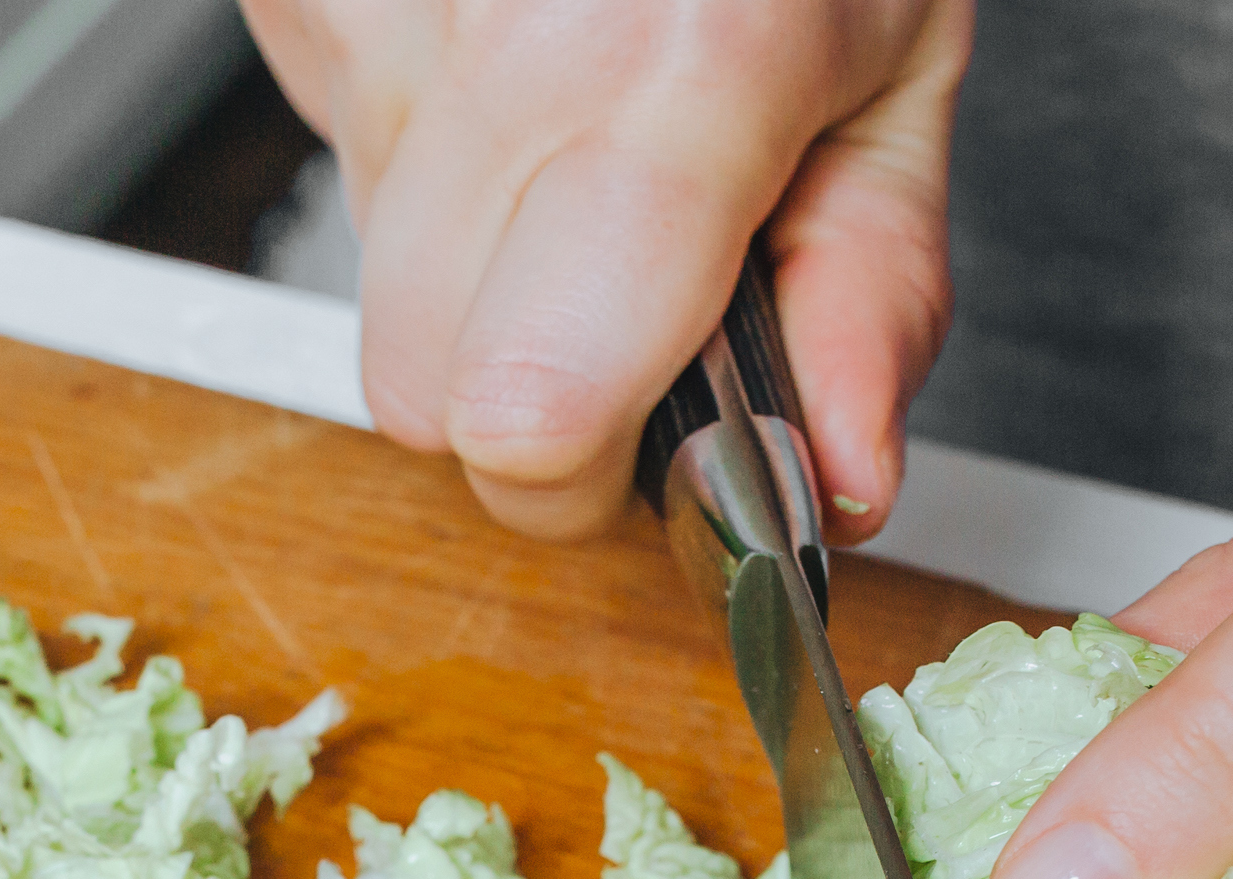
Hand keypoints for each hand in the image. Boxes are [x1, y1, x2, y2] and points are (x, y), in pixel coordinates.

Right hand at [240, 0, 971, 543]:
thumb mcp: (898, 68)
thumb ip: (871, 292)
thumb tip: (840, 478)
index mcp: (676, 79)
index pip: (525, 421)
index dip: (580, 474)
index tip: (636, 441)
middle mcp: (507, 40)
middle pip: (416, 390)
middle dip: (515, 390)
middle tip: (614, 293)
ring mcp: (375, 5)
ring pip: (367, 283)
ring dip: (466, 259)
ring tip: (571, 133)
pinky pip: (333, 149)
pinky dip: (416, 144)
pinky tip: (504, 60)